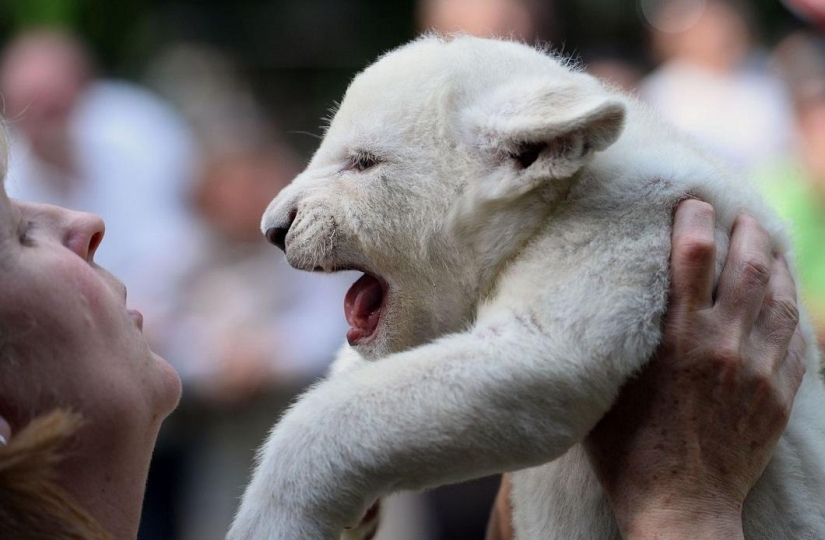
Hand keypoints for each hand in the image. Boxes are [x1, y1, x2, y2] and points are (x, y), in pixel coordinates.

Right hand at [584, 200, 805, 538]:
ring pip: (779, 297)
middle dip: (746, 231)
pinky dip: (793, 305)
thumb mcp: (607, 389)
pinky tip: (785, 292)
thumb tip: (611, 303)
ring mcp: (759, 371)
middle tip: (739, 215)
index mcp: (677, 341)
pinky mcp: (779, 395)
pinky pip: (797, 337)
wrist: (680, 506)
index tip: (693, 204)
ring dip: (775, 262)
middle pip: (747, 267)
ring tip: (766, 242)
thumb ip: (620, 342)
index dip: (696, 221)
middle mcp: (724, 347)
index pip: (694, 258)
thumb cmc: (628, 451)